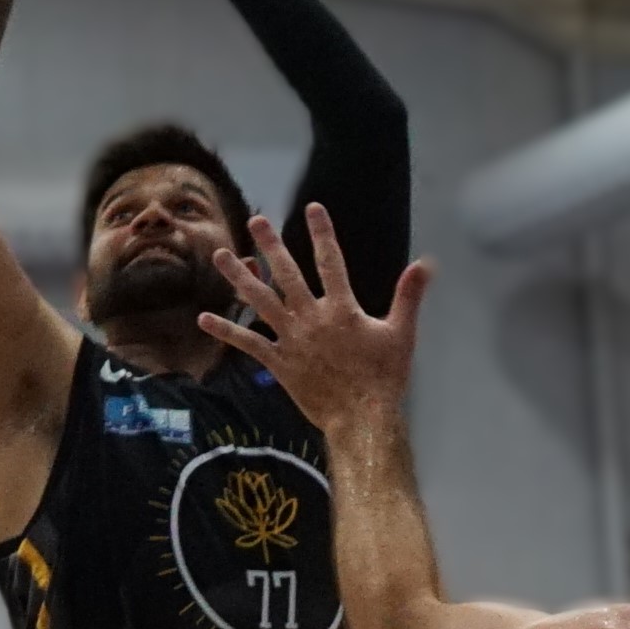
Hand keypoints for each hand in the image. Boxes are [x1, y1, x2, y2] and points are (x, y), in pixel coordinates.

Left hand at [200, 203, 429, 425]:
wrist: (361, 419)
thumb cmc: (384, 378)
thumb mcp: (401, 334)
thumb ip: (408, 296)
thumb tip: (425, 264)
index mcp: (342, 309)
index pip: (331, 262)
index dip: (322, 233)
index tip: (313, 209)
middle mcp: (311, 319)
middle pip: (286, 274)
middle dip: (270, 245)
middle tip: (255, 220)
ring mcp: (291, 340)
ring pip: (260, 301)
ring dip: (239, 277)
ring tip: (221, 255)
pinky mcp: (278, 363)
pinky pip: (247, 343)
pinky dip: (226, 330)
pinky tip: (204, 317)